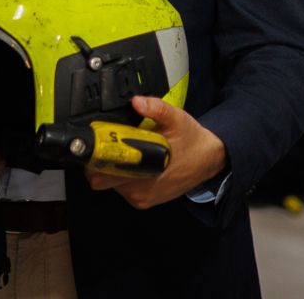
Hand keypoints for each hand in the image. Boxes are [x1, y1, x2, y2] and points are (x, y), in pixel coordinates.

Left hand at [85, 96, 227, 209]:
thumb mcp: (176, 118)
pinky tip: (134, 162)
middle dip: (99, 163)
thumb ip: (155, 108)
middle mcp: (138, 190)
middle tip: (109, 144)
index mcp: (142, 171)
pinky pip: (122, 190)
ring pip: (111, 185)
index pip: (100, 174)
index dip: (94, 158)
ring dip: (112, 169)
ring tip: (125, 151)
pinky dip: (123, 177)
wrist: (209, 160)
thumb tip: (136, 101)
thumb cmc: (191, 140)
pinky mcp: (144, 201)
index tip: (98, 142)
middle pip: (100, 180)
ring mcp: (140, 198)